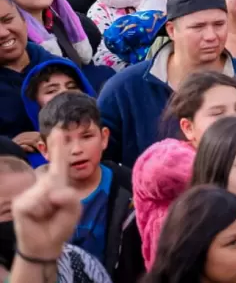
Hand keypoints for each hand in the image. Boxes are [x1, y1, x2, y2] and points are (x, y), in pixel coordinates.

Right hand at [12, 130, 81, 260]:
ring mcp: (30, 193)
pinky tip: (40, 216)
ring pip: (48, 190)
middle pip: (53, 172)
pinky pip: (36, 201)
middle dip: (58, 164)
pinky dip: (42, 210)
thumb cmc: (60, 224)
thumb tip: (53, 192)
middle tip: (58, 152)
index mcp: (57, 184)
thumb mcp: (74, 211)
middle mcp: (43, 185)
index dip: (59, 147)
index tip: (59, 130)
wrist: (47, 244)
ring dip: (54, 204)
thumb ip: (70, 199)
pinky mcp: (21, 203)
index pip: (59, 163)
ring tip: (50, 214)